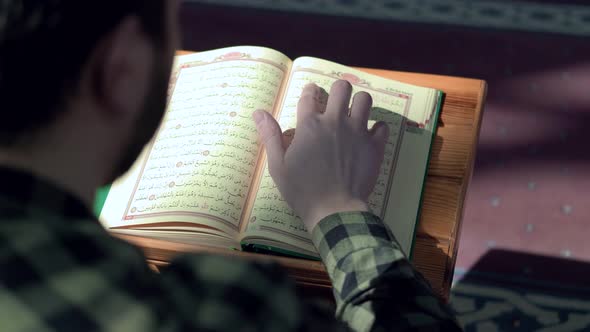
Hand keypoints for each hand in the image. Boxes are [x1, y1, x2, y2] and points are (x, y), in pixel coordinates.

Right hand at [253, 80, 388, 231]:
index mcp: (309, 125)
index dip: (310, 91)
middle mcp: (335, 121)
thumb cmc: (302, 190)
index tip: (311, 93)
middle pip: (342, 88)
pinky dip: (377, 128)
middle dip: (338, 90)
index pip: (309, 95)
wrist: (333, 209)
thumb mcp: (278, 165)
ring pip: (364, 99)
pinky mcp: (374, 145)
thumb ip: (270, 136)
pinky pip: (382, 126)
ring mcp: (357, 132)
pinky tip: (370, 135)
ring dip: (359, 104)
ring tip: (355, 113)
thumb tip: (258, 112)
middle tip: (336, 102)